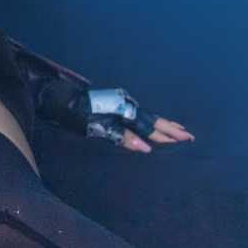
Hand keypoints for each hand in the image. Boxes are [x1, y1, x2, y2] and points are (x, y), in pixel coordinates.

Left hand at [75, 87, 195, 154]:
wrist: (57, 98)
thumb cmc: (74, 115)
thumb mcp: (96, 128)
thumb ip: (122, 137)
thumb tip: (146, 148)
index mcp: (123, 110)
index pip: (149, 126)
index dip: (165, 135)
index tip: (183, 140)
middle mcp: (125, 105)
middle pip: (152, 119)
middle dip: (171, 129)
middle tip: (190, 137)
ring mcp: (120, 104)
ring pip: (147, 116)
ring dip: (164, 124)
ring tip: (180, 129)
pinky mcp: (114, 105)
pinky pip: (138, 114)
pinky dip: (150, 120)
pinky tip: (154, 123)